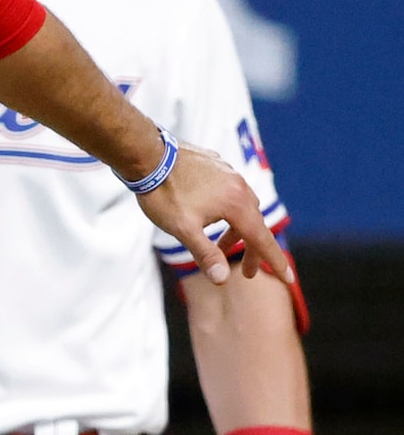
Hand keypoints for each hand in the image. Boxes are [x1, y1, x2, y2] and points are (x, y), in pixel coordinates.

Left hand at [136, 142, 289, 285]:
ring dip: (236, 230)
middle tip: (247, 273)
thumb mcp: (183, 229)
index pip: (263, 239)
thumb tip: (223, 280)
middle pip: (254, 224)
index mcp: (236, 204)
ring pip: (241, 207)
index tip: (289, 279)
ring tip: (218, 247)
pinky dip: (227, 210)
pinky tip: (209, 215)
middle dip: (252, 250)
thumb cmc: (163, 193)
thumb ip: (206, 254)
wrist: (145, 154)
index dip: (275, 261)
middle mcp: (239, 186)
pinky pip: (230, 191)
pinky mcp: (215, 164)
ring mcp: (227, 172)